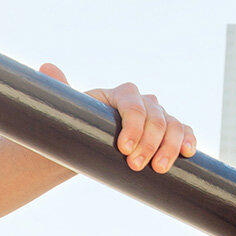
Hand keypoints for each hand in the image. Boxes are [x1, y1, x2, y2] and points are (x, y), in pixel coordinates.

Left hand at [39, 64, 195, 173]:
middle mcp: (143, 102)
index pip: (133, 105)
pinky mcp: (167, 132)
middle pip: (156, 118)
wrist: (89, 145)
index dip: (133, 126)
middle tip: (136, 166)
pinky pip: (184, 132)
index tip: (124, 149)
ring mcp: (157, 117)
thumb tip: (46, 67)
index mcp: (121, 94)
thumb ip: (60, 89)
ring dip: (171, 147)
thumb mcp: (69, 111)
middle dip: (149, 144)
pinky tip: (188, 153)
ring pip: (174, 125)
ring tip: (159, 169)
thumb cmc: (78, 127)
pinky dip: (188, 140)